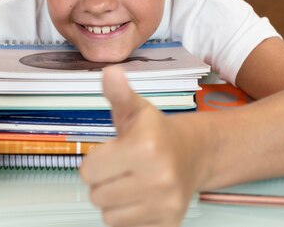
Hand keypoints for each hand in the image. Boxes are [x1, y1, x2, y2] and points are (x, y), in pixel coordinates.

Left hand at [80, 66, 203, 226]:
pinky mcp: (168, 224)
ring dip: (114, 201)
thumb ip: (118, 93)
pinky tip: (141, 198)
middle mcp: (158, 178)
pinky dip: (129, 216)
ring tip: (131, 182)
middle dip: (104, 181)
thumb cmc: (156, 132)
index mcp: (145, 147)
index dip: (95, 161)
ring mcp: (166, 204)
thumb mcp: (135, 109)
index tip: (112, 152)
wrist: (195, 154)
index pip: (88, 171)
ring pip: (109, 216)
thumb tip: (109, 72)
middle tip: (122, 168)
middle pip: (97, 195)